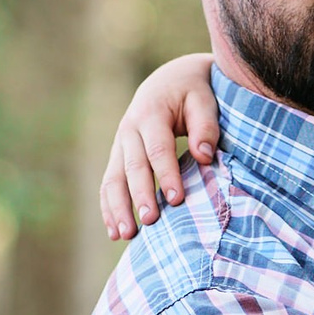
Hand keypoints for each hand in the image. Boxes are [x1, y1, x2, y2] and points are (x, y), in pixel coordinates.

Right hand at [100, 53, 220, 240]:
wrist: (170, 79)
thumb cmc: (193, 91)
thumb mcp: (204, 99)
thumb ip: (205, 125)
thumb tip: (204, 155)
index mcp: (151, 113)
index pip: (158, 149)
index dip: (166, 175)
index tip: (177, 199)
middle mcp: (129, 129)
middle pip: (132, 167)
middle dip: (139, 196)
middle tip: (149, 222)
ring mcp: (120, 145)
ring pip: (113, 178)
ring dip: (117, 208)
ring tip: (125, 235)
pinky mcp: (118, 157)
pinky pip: (108, 184)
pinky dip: (108, 208)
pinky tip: (114, 231)